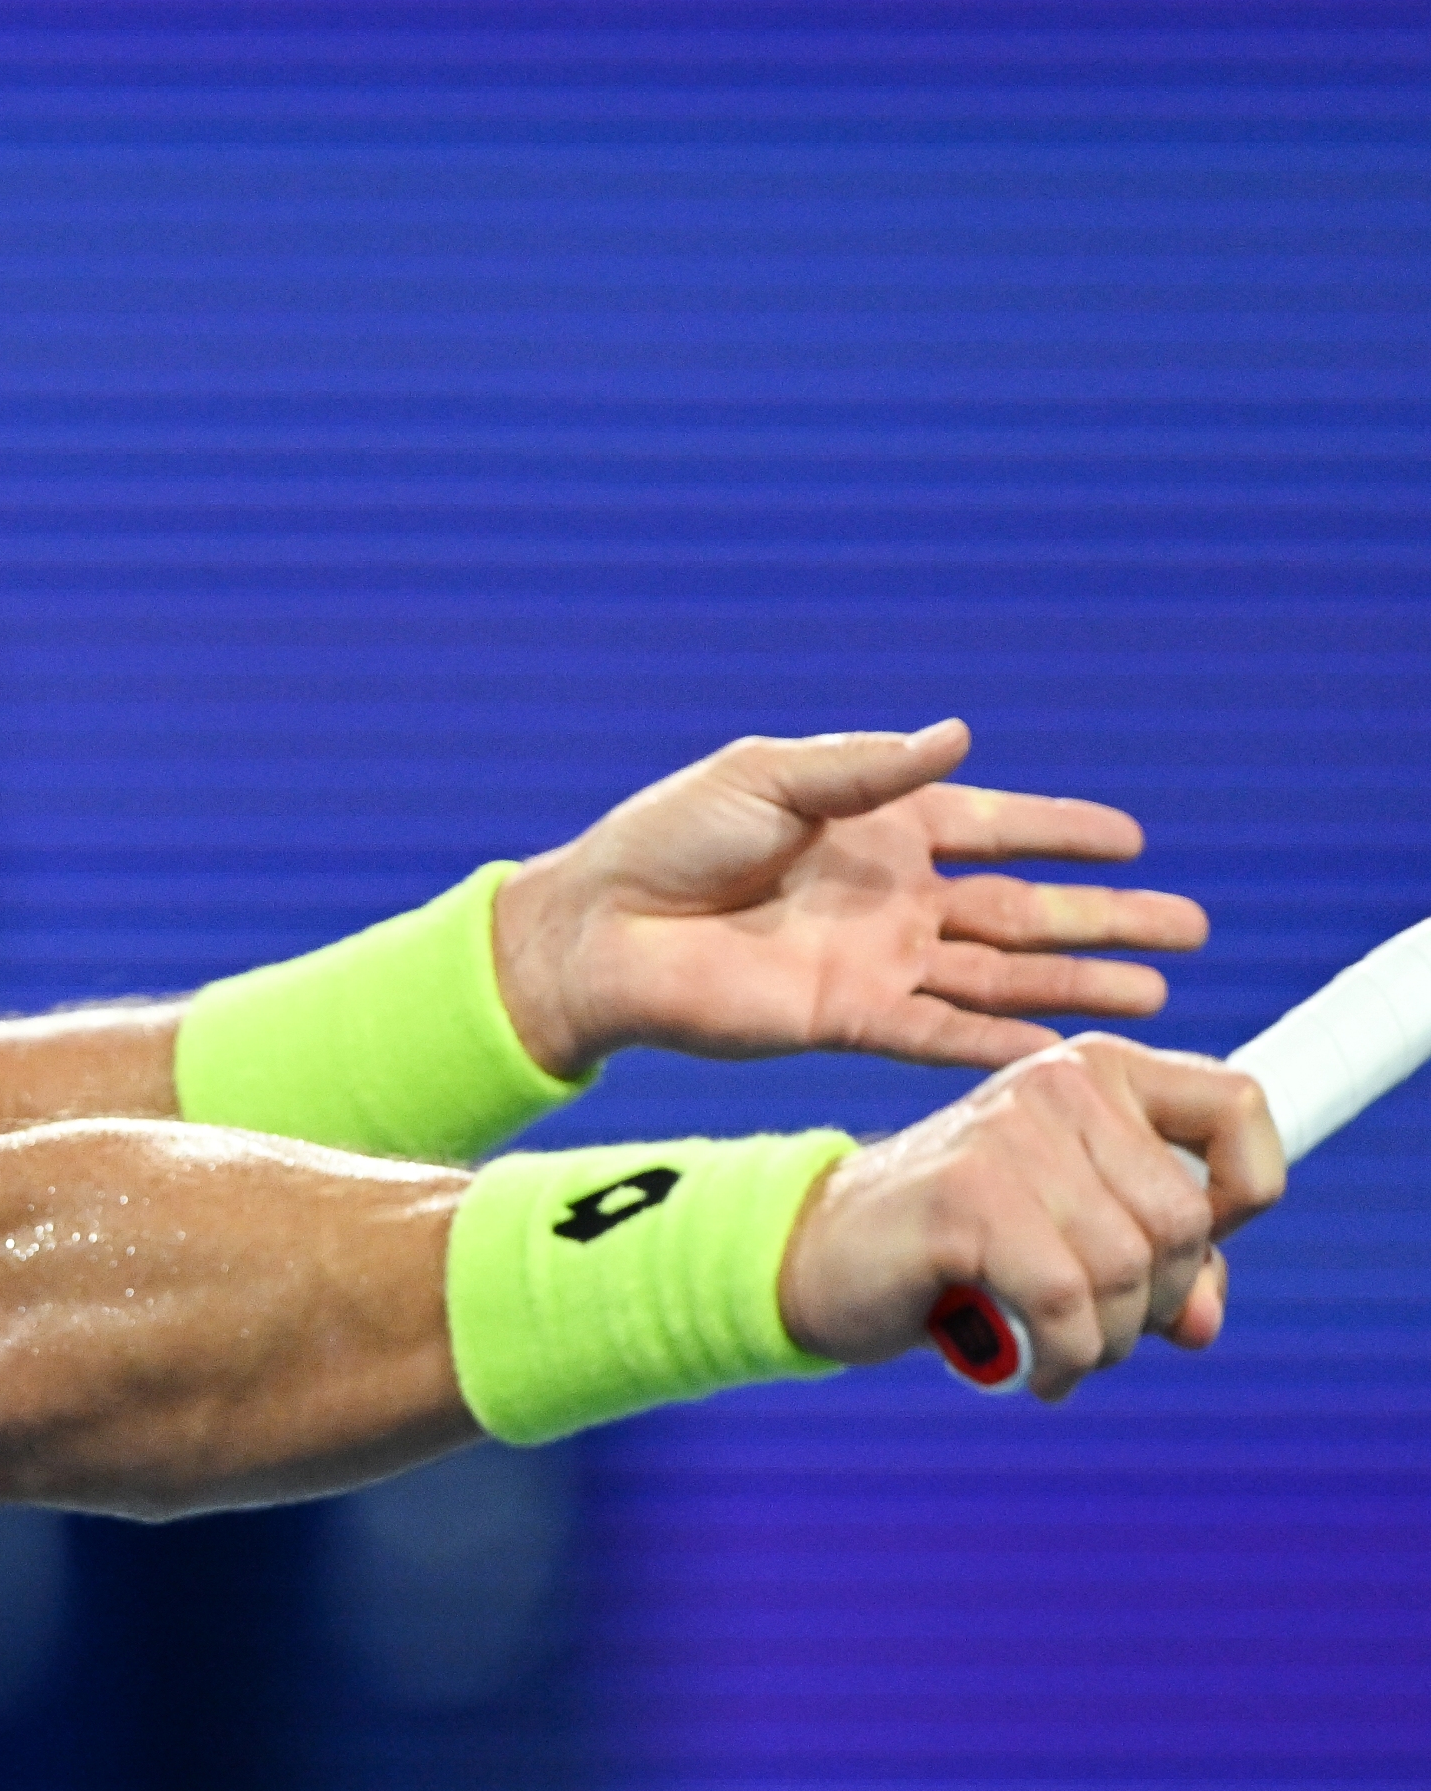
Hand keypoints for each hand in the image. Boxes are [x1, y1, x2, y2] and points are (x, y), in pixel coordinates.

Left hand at [492, 721, 1207, 1077]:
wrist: (599, 928)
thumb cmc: (668, 839)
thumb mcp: (768, 778)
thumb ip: (866, 768)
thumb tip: (961, 736)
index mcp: (877, 826)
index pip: (996, 826)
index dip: (1064, 832)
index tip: (1137, 839)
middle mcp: (891, 897)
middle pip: (1022, 911)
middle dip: (1104, 919)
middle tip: (1190, 927)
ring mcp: (876, 962)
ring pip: (1000, 978)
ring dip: (1076, 987)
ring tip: (1158, 996)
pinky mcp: (847, 1018)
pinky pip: (941, 1035)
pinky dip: (1000, 1045)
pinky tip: (1062, 1053)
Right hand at [777, 1035, 1285, 1399]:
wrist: (814, 1256)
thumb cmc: (950, 1246)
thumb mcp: (1069, 1239)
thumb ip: (1153, 1264)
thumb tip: (1203, 1320)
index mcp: (1093, 1071)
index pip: (1239, 1105)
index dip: (1246, 1193)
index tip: (1194, 1249)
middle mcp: (1055, 1082)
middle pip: (1183, 1218)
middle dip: (1157, 1300)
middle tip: (1101, 1330)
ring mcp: (1007, 1133)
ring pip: (1128, 1267)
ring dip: (1107, 1339)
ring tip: (1062, 1353)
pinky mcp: (966, 1195)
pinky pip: (1066, 1299)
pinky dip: (1064, 1356)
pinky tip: (1036, 1372)